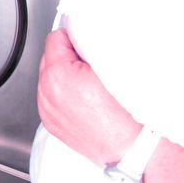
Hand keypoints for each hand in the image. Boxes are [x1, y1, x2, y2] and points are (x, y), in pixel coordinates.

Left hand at [37, 28, 139, 165]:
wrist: (136, 149)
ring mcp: (47, 110)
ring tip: (91, 86)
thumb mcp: (113, 66)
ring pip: (50, 78)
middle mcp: (47, 93)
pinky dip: (65, 95)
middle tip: (92, 67)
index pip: (56, 38)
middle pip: (50, 57)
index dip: (74, 39)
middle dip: (68, 57)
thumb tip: (83, 33)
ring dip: (66, 76)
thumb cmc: (129, 113)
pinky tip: (86, 100)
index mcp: (58, 75)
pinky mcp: (51, 123)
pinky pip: (52, 97)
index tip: (86, 45)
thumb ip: (91, 44)